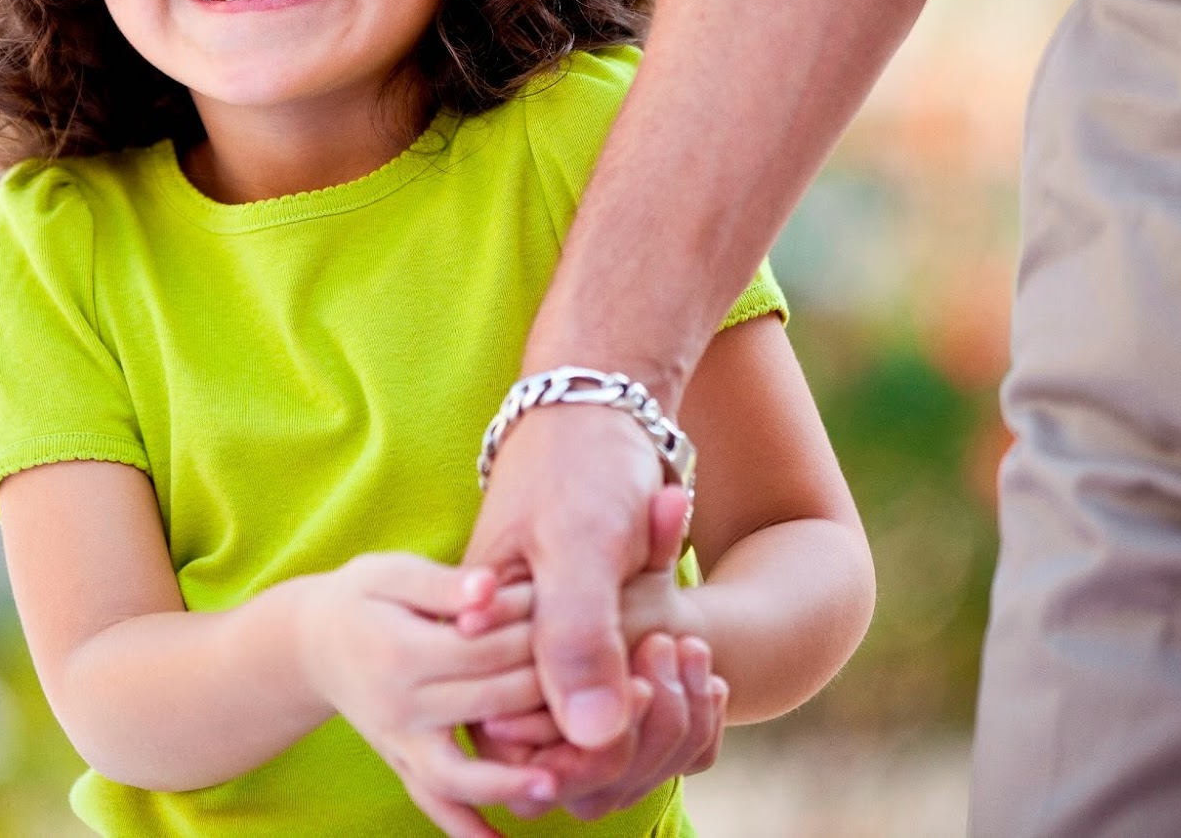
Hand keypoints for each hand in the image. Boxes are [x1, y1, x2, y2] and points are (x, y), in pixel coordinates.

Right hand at [296, 554, 557, 837]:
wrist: (311, 643)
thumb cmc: (363, 597)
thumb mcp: (392, 573)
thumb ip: (443, 584)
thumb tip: (490, 589)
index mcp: (401, 651)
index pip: (485, 650)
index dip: (538, 635)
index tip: (585, 625)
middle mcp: (397, 705)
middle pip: (488, 705)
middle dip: (549, 694)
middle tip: (614, 686)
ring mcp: (397, 742)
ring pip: (456, 773)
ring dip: (507, 783)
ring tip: (556, 782)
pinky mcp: (400, 763)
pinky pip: (431, 802)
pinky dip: (464, 828)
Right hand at [461, 405, 664, 747]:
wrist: (604, 419)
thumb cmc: (584, 468)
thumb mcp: (582, 543)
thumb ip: (576, 636)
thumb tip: (591, 735)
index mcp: (479, 638)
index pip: (528, 739)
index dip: (599, 733)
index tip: (650, 664)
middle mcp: (506, 661)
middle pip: (569, 759)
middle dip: (644, 722)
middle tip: (679, 646)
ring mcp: (547, 662)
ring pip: (607, 753)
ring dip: (670, 718)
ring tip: (693, 652)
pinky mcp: (588, 660)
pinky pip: (633, 729)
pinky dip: (681, 710)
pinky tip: (701, 672)